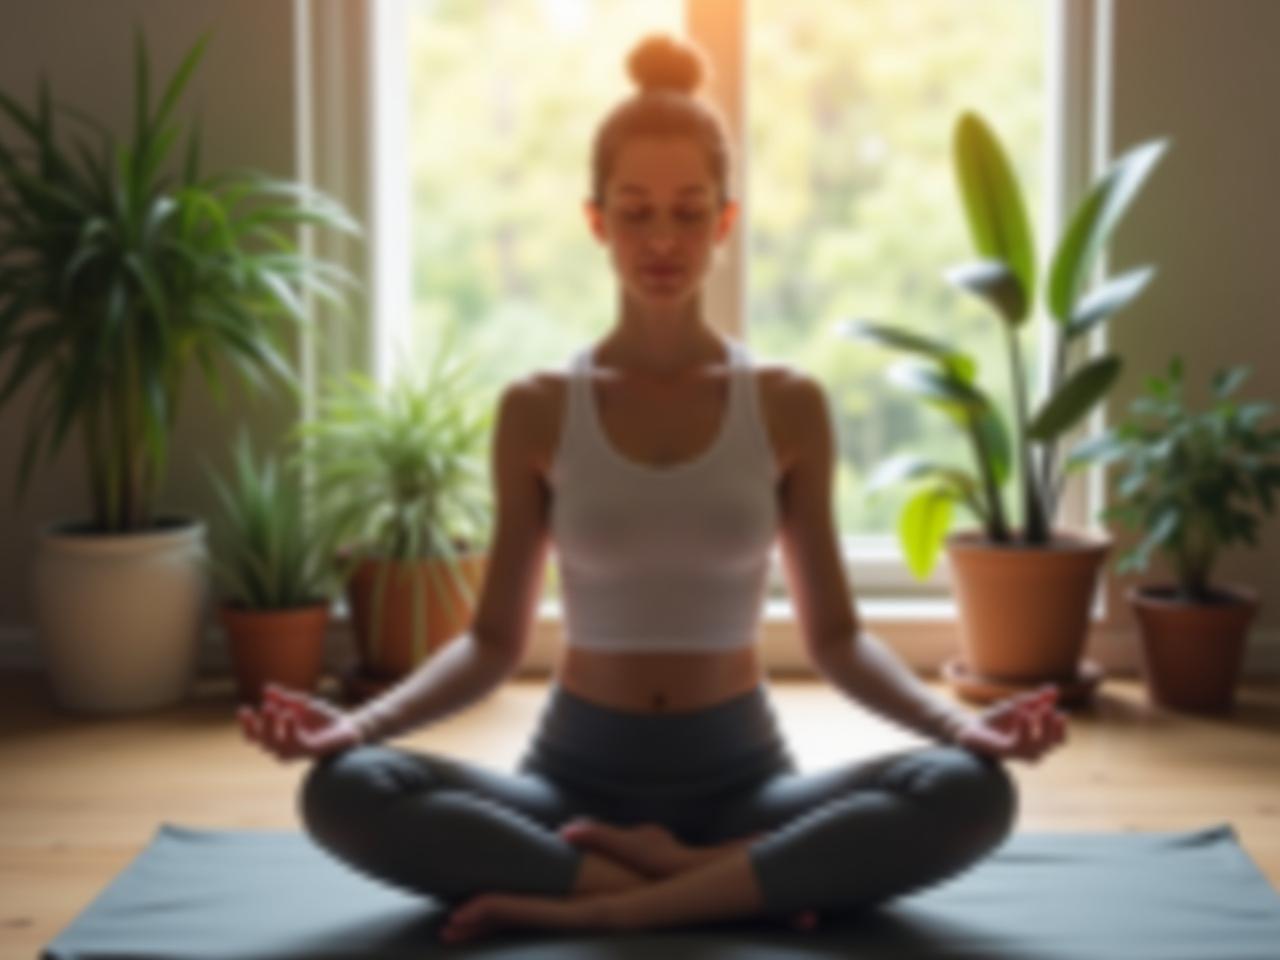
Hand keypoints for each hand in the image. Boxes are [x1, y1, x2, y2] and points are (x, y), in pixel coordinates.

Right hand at [238, 682, 362, 762]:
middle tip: (261, 707)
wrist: (344, 726)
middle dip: (257, 725)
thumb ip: (283, 698)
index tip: (243, 709)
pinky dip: (289, 729)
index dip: (247, 724)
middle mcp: (281, 746)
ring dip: (270, 726)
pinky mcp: (308, 751)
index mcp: (277, 735)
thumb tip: (267, 688)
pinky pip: (295, 744)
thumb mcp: (299, 704)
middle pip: (261, 740)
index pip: (254, 735)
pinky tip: (289, 715)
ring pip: (273, 744)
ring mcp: (294, 751)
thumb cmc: (319, 717)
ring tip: (270, 708)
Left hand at [951, 685, 1067, 764]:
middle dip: (1053, 726)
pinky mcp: (1007, 751)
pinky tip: (1022, 714)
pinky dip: (1024, 728)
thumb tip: (1054, 689)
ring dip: (1043, 727)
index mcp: (1038, 740)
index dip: (1062, 727)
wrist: (972, 727)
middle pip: (1053, 743)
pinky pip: (1020, 743)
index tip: (1062, 712)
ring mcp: (1020, 752)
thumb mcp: (1020, 705)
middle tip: (1050, 710)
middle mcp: (1032, 749)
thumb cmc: (998, 719)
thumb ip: (1038, 699)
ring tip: (1042, 710)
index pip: (1059, 739)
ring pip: (1040, 746)